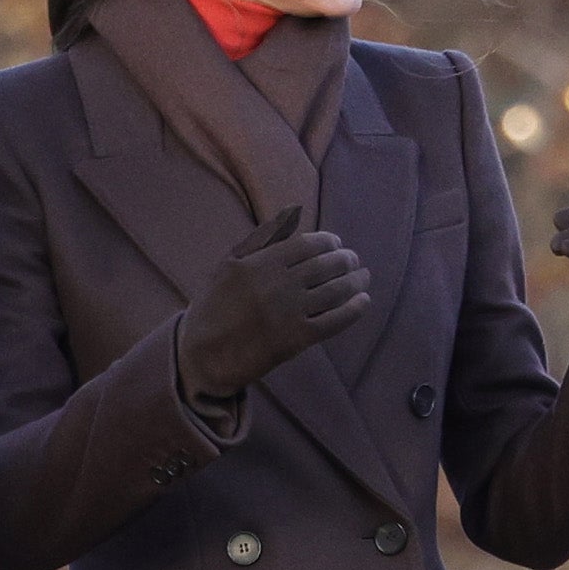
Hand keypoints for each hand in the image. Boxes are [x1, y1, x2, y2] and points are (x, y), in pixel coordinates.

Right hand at [177, 205, 371, 402]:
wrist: (204, 354)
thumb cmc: (214, 305)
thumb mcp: (229, 263)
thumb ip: (261, 238)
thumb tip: (292, 215)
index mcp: (263, 262)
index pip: (309, 245)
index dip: (329, 242)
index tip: (337, 244)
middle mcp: (280, 284)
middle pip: (327, 265)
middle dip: (346, 260)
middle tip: (353, 260)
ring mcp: (291, 311)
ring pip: (336, 290)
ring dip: (356, 281)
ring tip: (364, 277)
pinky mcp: (297, 338)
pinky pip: (335, 321)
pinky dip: (355, 309)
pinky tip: (364, 302)